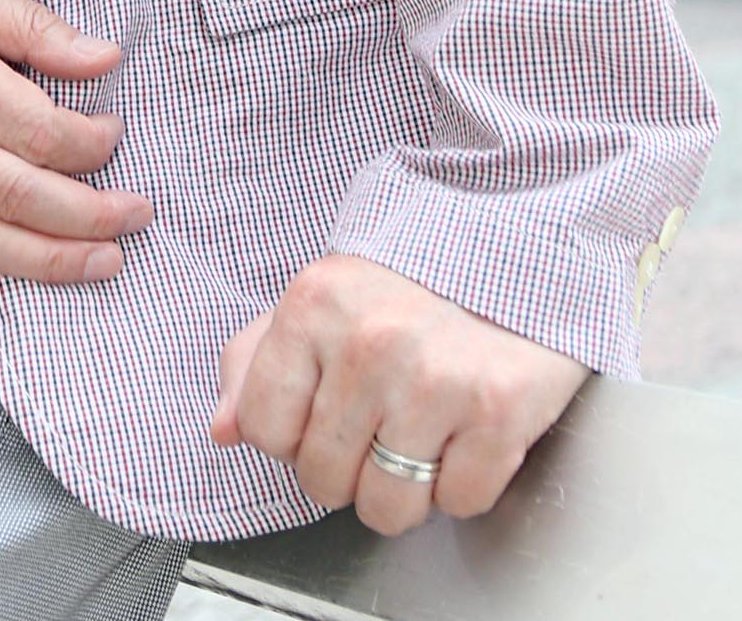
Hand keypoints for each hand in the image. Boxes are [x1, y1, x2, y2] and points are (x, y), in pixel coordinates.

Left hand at [212, 252, 587, 532]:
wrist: (517, 232)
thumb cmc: (415, 271)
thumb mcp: (323, 293)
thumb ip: (259, 359)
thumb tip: (224, 429)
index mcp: (313, 306)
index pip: (264, 429)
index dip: (294, 435)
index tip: (326, 412)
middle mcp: (368, 344)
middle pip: (324, 480)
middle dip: (352, 466)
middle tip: (384, 421)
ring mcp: (435, 380)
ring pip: (389, 508)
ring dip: (408, 488)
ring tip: (425, 432)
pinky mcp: (498, 411)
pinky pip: (459, 502)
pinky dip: (466, 482)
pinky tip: (470, 429)